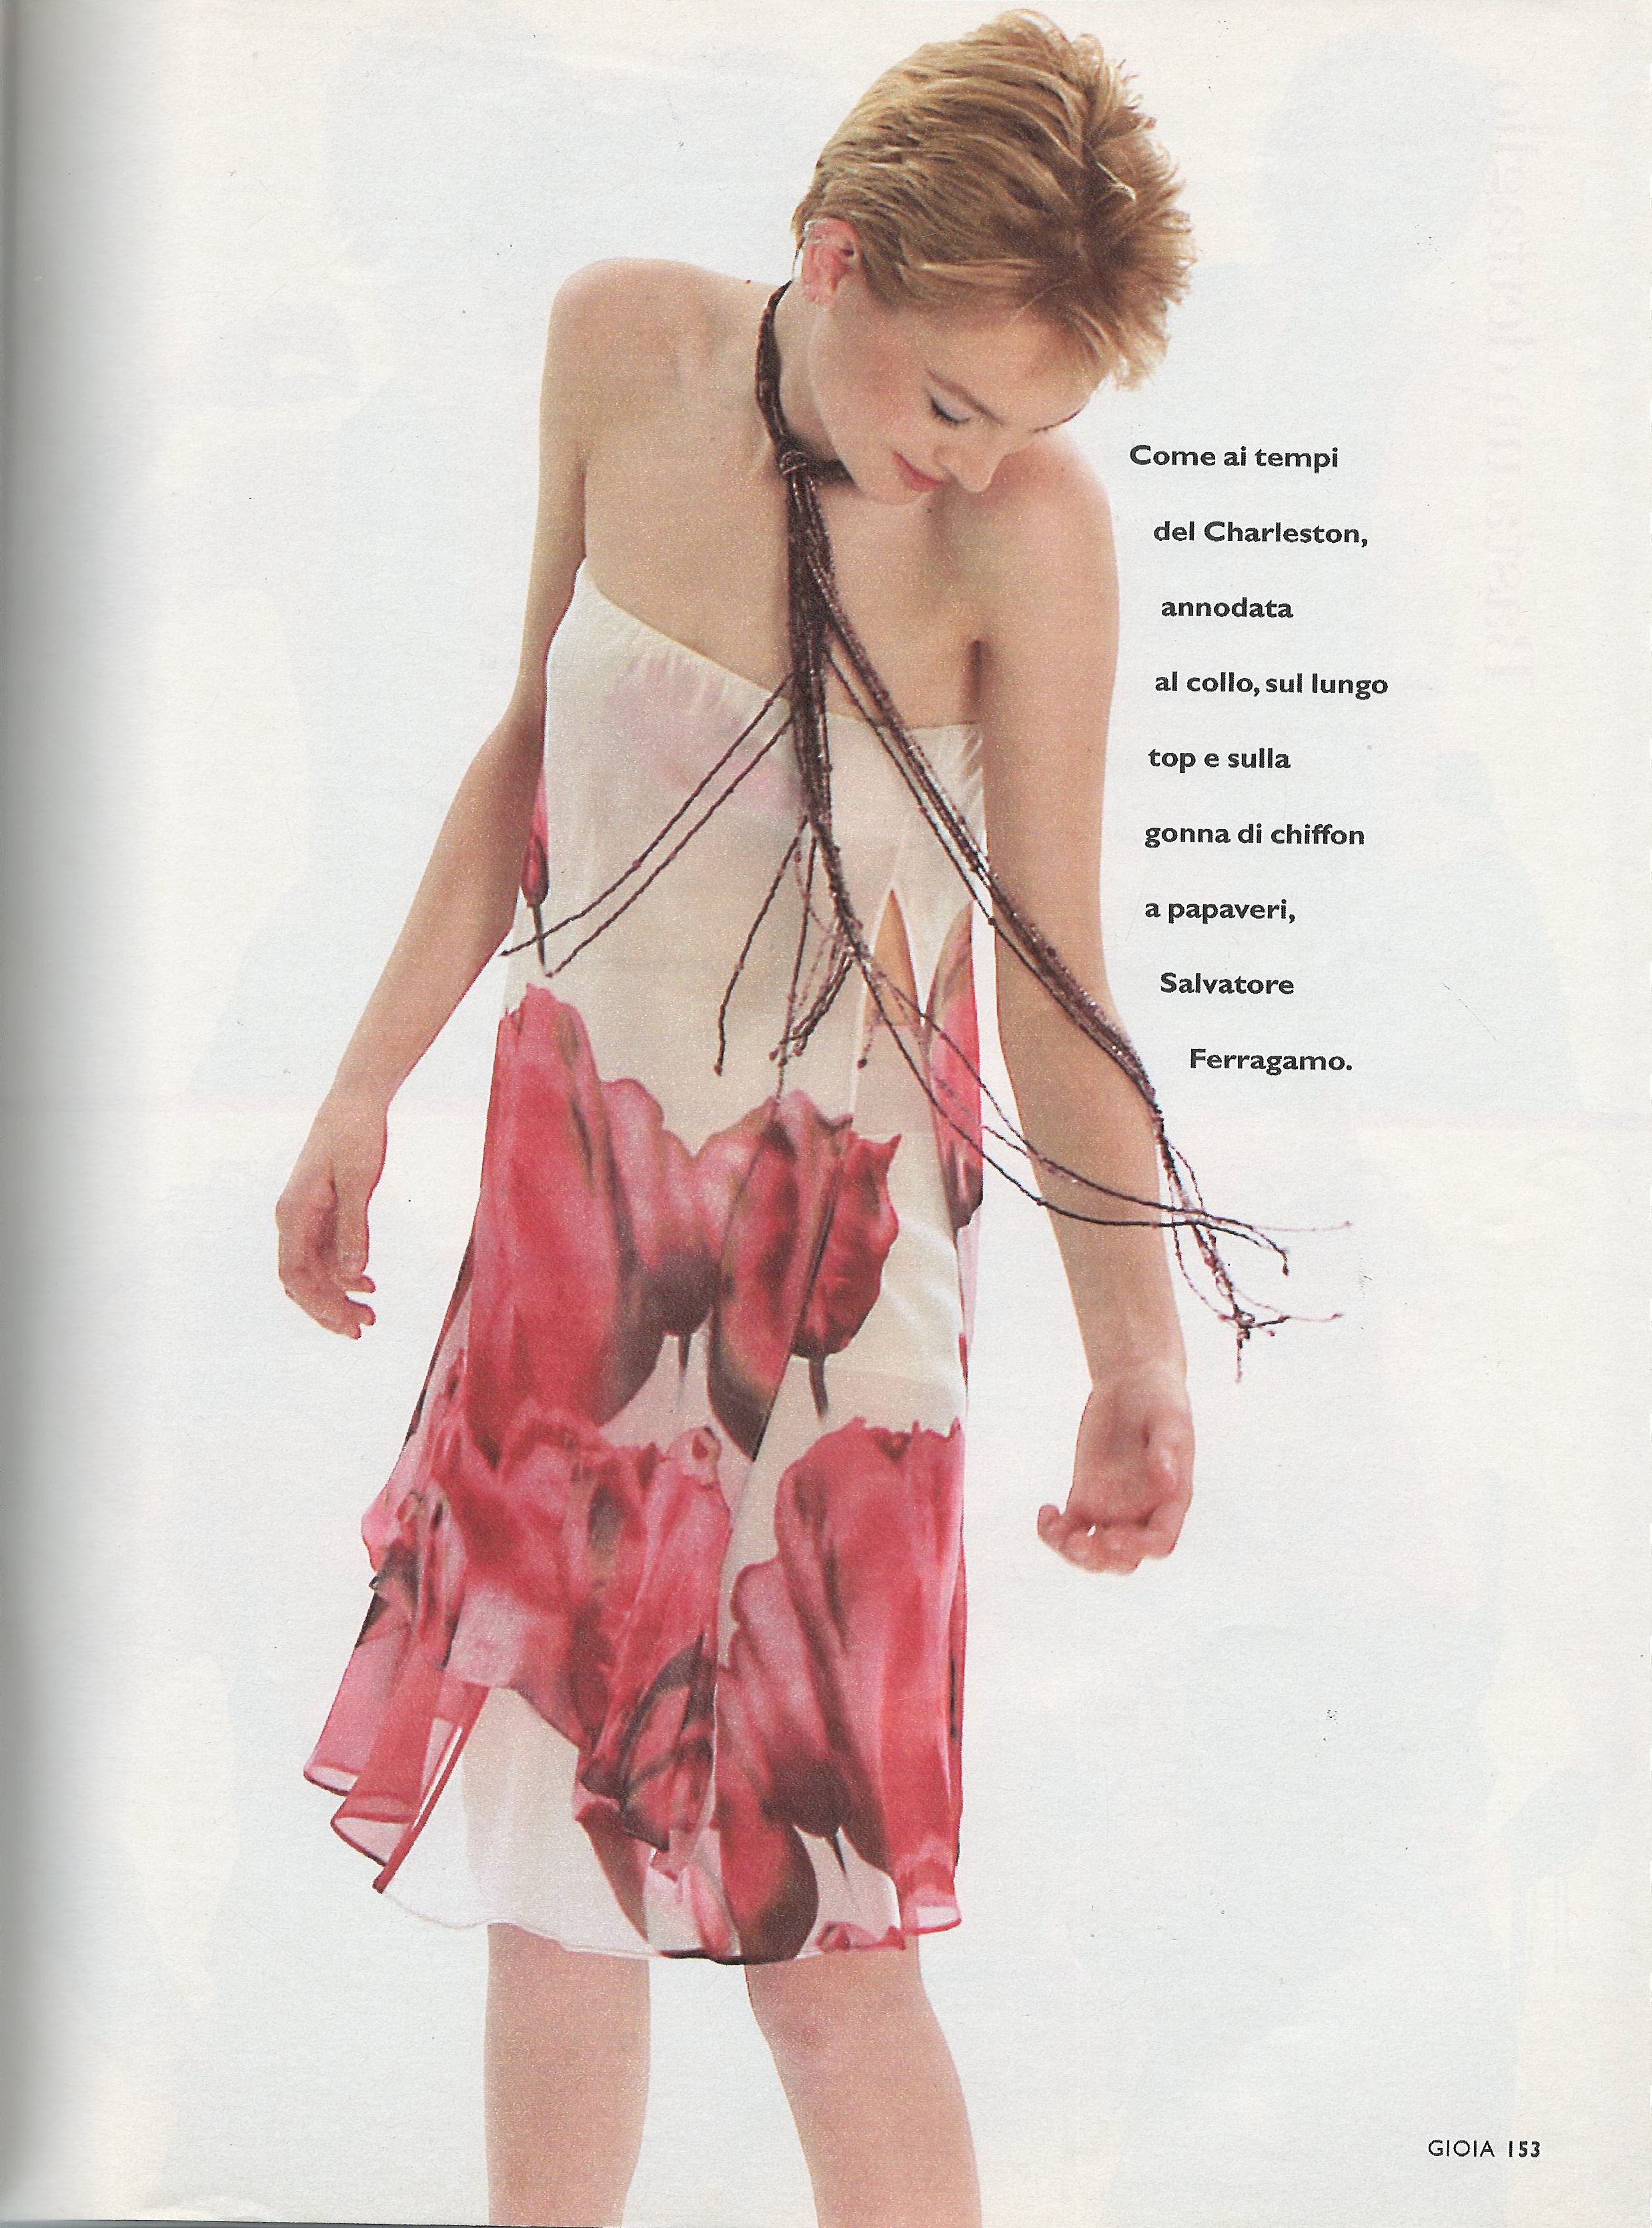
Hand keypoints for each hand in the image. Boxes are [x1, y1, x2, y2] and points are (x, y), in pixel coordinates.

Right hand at [275, 1092, 387, 1336]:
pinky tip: (367, 1284)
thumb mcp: (359, 1182)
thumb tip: (351, 1274)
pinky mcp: (320, 1213)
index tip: (348, 1325)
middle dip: (328, 1308)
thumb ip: (354, 1228)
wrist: (354, 1103)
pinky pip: (324, 1254)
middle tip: (363, 1329)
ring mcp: (304, 1217)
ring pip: (313, 1270)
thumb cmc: (355, 1137)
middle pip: (301, 1279)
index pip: (297, 1273)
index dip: (320, 1303)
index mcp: (293, 1213)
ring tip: (368, 1316)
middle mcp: (292, 1219)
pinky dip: (343, 1273)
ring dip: (337, 1295)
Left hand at [1036, 1359, 1192, 1572]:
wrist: (1132, 1383)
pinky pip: (1069, 1528)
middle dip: (1102, 1559)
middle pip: (1124, 1559)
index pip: (1159, 1541)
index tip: (1112, 1535)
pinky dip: (1053, 1531)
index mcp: (1170, 1500)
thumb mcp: (1168, 1418)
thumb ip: (1167, 1450)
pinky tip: (1045, 1510)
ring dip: (1074, 1552)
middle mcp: (1142, 1511)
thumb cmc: (1159, 1398)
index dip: (1137, 1548)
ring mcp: (1112, 1507)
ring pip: (1094, 1550)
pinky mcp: (1086, 1496)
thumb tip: (1167, 1483)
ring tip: (1056, 1532)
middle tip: (1079, 1541)